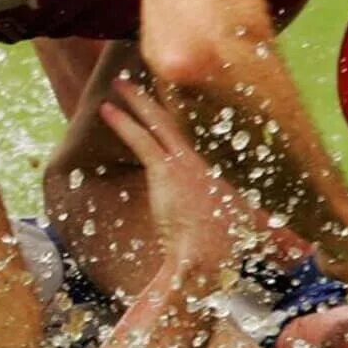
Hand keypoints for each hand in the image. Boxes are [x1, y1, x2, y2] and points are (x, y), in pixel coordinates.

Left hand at [98, 80, 251, 282]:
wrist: (207, 267)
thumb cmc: (213, 264)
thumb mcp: (218, 252)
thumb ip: (219, 252)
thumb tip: (240, 264)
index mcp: (208, 183)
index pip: (184, 147)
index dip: (168, 128)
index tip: (157, 110)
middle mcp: (199, 168)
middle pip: (173, 126)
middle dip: (153, 101)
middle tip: (134, 81)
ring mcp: (184, 167)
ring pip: (158, 124)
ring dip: (137, 101)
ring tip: (118, 82)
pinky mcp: (167, 172)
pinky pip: (142, 139)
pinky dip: (124, 122)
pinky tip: (107, 108)